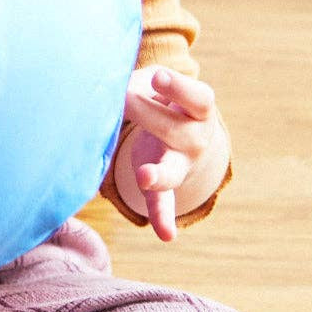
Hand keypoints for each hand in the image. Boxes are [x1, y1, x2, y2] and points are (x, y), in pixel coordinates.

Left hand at [119, 66, 223, 241]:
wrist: (181, 130)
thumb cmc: (163, 97)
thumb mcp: (158, 84)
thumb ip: (139, 83)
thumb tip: (112, 86)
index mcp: (199, 109)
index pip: (197, 97)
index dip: (178, 87)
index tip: (157, 77)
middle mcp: (195, 139)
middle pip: (174, 129)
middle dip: (145, 113)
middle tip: (122, 97)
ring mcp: (180, 165)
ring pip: (171, 170)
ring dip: (158, 175)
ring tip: (145, 176)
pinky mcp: (164, 186)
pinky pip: (164, 203)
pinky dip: (163, 218)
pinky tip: (165, 234)